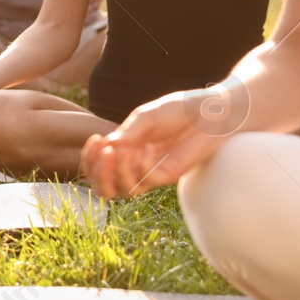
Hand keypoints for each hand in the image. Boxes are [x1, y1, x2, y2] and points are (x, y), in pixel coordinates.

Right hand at [81, 89, 226, 197]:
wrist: (210, 114)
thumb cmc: (179, 110)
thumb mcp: (148, 115)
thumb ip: (129, 131)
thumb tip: (108, 144)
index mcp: (125, 147)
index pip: (98, 165)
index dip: (90, 158)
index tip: (96, 140)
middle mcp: (134, 163)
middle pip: (105, 186)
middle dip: (97, 173)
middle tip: (105, 154)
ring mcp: (151, 171)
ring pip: (123, 190)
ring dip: (115, 173)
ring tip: (118, 153)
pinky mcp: (168, 176)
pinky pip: (147, 181)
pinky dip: (142, 166)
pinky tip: (149, 147)